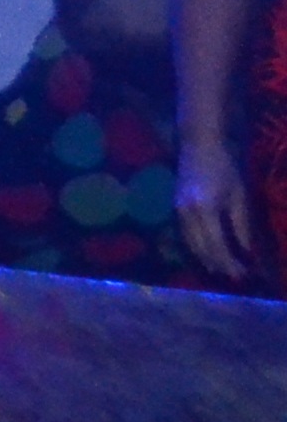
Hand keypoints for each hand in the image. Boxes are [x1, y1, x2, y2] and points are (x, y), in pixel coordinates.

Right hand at [179, 158, 271, 286]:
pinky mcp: (175, 208)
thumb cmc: (225, 166)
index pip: (218, 247)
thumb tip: (246, 251)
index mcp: (205, 210)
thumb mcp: (240, 195)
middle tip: (237, 277)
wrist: (200, 143)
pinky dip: (197, 248)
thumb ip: (241, 224)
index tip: (245, 275)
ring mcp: (177, 211)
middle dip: (219, 266)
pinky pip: (185, 236)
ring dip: (207, 260)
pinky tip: (208, 253)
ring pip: (190, 245)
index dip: (231, 263)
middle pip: (201, 250)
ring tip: (223, 269)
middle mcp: (186, 214)